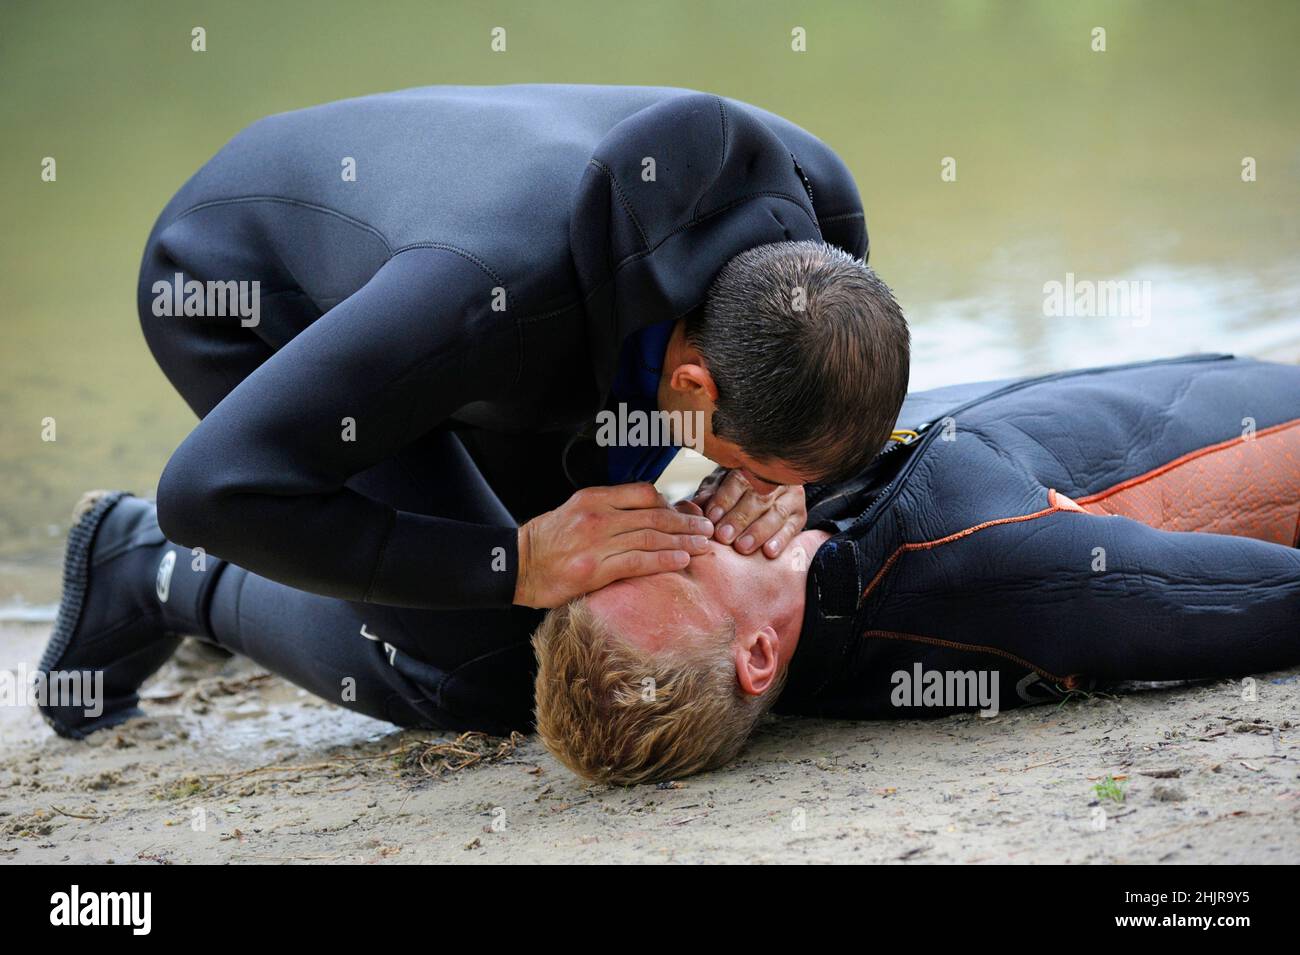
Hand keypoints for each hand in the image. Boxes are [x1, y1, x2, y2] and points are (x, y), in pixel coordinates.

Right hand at [513, 483, 714, 607]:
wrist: (516, 566)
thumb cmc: (547, 542)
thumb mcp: (575, 512)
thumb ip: (609, 510)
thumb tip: (647, 515)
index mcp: (593, 498)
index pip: (644, 493)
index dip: (672, 504)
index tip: (689, 513)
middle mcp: (598, 516)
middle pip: (654, 515)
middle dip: (686, 523)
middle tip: (707, 529)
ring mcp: (596, 542)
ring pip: (651, 537)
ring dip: (683, 541)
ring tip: (703, 546)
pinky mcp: (595, 569)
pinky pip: (638, 561)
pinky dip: (664, 559)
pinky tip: (681, 560)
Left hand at [692, 469, 806, 557]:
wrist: (766, 497)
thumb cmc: (733, 491)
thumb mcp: (718, 487)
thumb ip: (709, 495)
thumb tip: (697, 504)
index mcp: (753, 466)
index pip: (740, 479)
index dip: (725, 498)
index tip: (712, 517)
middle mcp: (776, 478)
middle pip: (759, 498)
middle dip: (739, 518)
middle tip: (724, 535)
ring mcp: (791, 496)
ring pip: (776, 513)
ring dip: (758, 532)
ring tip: (742, 547)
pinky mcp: (799, 515)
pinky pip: (792, 528)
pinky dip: (780, 540)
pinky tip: (768, 552)